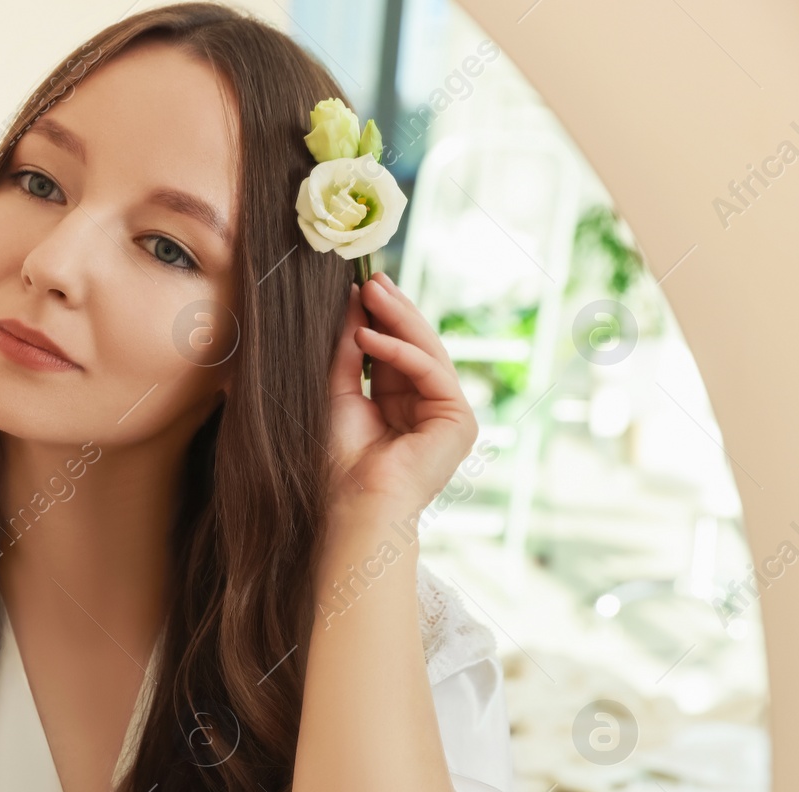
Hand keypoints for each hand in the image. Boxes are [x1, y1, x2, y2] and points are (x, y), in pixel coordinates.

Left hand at [325, 272, 477, 517]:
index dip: (382, 319)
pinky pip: (430, 372)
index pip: (397, 353)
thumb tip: (350, 301)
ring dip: (398, 320)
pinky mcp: (460, 421)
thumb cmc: (340, 462)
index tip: (360, 286)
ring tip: (370, 292)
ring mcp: (449, 415)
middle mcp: (431, 409)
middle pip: (417, 348)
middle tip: (373, 278)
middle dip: (394, 312)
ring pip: (427, 353)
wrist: (353, 505)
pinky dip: (399, 351)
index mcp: (404, 406)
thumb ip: (346, 350)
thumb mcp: (339, 392)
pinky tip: (368, 336)